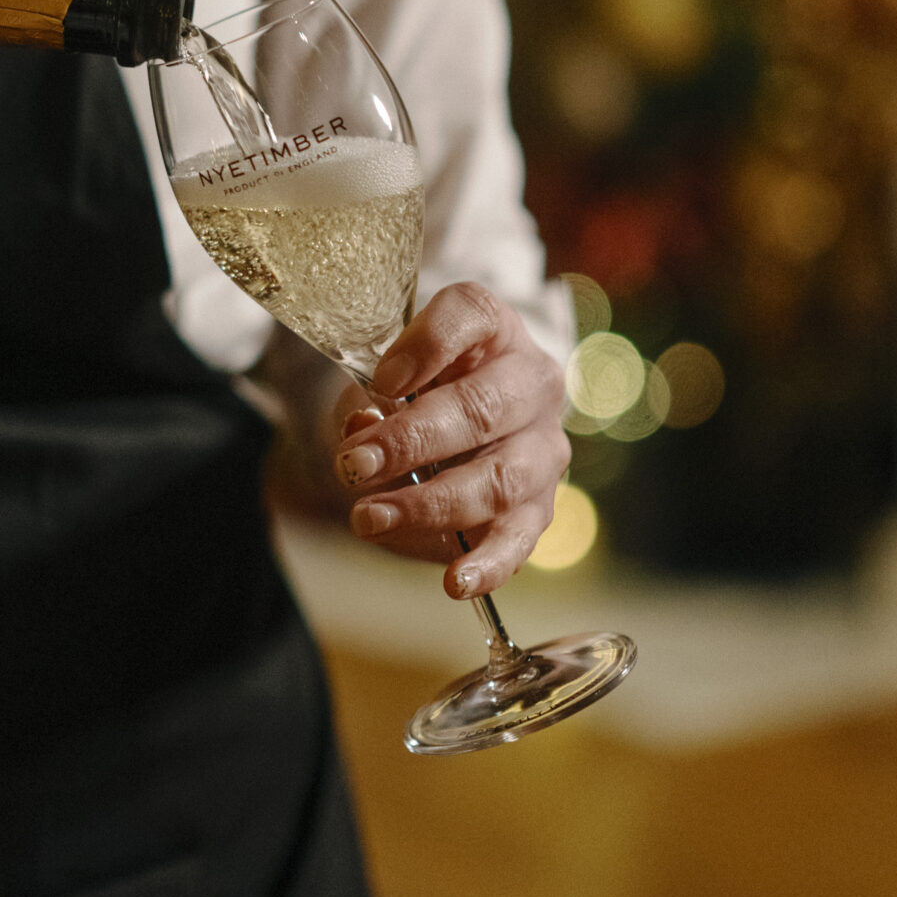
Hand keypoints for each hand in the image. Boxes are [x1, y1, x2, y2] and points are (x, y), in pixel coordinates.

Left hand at [328, 282, 569, 600]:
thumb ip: (367, 400)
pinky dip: (489, 563)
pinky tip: (456, 580)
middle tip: (353, 466)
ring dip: (429, 502)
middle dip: (410, 441)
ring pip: (500, 477)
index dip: (427, 346)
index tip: (381, 380)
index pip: (472, 315)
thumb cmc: (412, 394)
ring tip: (369, 517)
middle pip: (482, 407)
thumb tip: (361, 429)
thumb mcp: (378, 384)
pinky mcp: (540, 506)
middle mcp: (532, 382)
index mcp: (493, 329)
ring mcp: (543, 447)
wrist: (442, 432)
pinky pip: (521, 538)